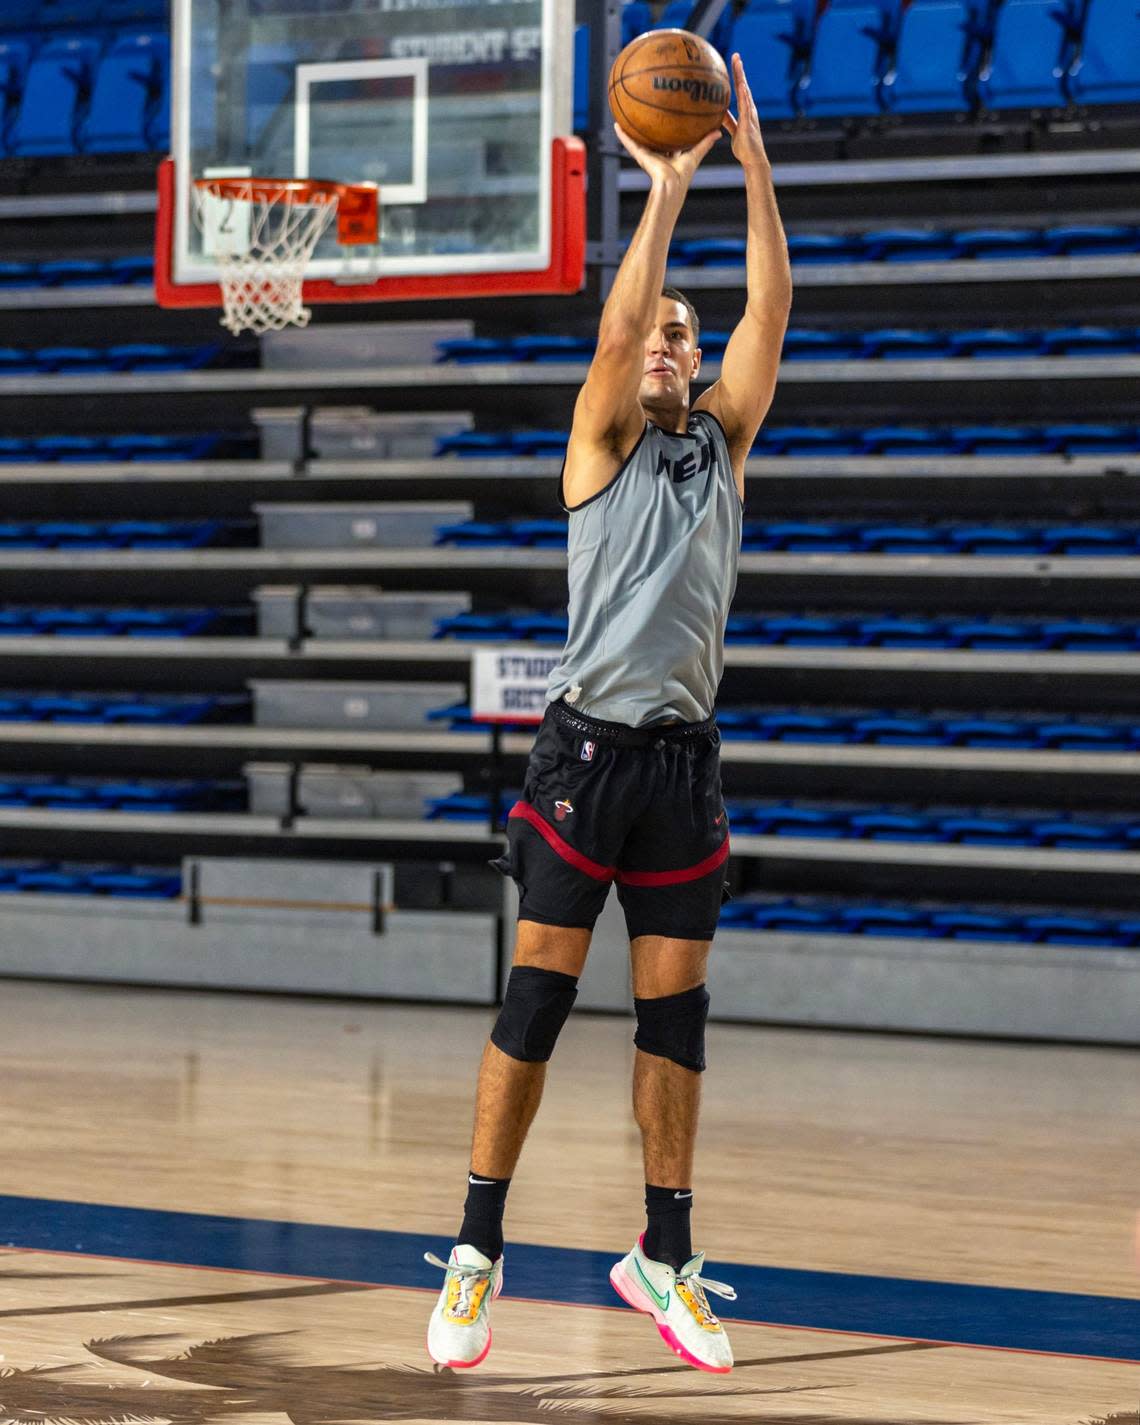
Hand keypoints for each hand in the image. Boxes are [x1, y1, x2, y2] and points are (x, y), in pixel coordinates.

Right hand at [613, 122, 720, 194]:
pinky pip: (629, 143)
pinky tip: (617, 125)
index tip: (666, 122)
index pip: (667, 141)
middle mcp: (657, 155)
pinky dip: (623, 135)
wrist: (671, 185)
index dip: (667, 132)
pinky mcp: (641, 156)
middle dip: (648, 129)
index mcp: (669, 156)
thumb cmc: (683, 175)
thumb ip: (705, 143)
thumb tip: (718, 131)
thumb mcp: (695, 155)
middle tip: (644, 115)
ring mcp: (647, 155)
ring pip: (637, 140)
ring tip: (624, 117)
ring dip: (630, 130)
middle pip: (651, 139)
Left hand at [722, 53, 768, 169]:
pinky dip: (744, 95)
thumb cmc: (744, 147)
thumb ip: (727, 120)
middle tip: (736, 55)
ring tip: (738, 63)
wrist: (753, 160)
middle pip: (744, 86)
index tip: (733, 62)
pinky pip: (746, 107)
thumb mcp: (733, 130)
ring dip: (742, 77)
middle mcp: (749, 109)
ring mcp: (750, 115)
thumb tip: (718, 113)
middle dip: (740, 70)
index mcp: (746, 110)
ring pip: (746, 92)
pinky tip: (742, 85)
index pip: (740, 89)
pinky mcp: (749, 123)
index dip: (737, 76)